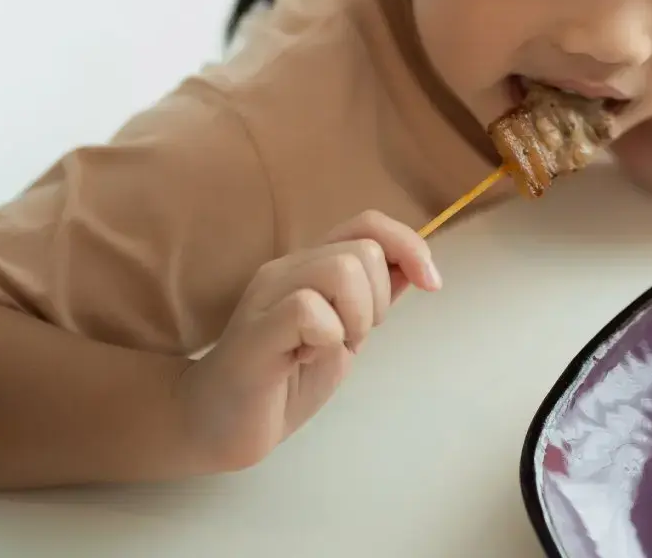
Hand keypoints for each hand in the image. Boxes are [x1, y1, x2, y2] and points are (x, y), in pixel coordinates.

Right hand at [175, 211, 439, 472]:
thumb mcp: (345, 335)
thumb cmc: (283, 382)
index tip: (432, 285)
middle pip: (364, 250)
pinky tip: (306, 359)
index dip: (409, 245)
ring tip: (331, 348)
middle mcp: (288, 270)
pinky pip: (307, 308)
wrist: (219, 426)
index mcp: (310, 266)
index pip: (368, 224)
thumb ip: (372, 299)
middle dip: (378, 301)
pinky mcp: (255, 331)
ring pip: (340, 269)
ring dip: (355, 317)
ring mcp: (268, 297)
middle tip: (352, 339)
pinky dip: (326, 336)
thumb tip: (415, 267)